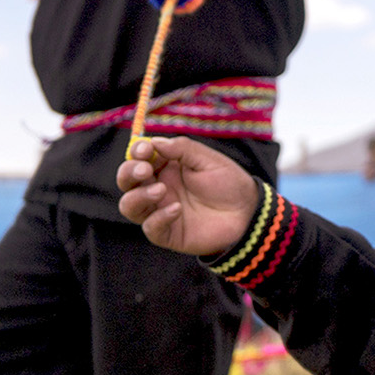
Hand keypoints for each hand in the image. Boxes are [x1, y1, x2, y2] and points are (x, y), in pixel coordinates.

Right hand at [117, 137, 258, 257]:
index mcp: (165, 167)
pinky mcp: (167, 233)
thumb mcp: (208, 159)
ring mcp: (160, 210)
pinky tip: (177, 209)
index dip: (136, 152)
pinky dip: (158, 218)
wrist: (248, 213)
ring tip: (161, 190)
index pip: (139, 158)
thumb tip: (153, 142)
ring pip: (129, 205)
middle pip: (127, 181)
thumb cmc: (229, 183)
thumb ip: (182, 149)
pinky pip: (150, 227)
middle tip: (145, 169)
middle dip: (129, 172)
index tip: (144, 149)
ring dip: (138, 196)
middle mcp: (158, 188)